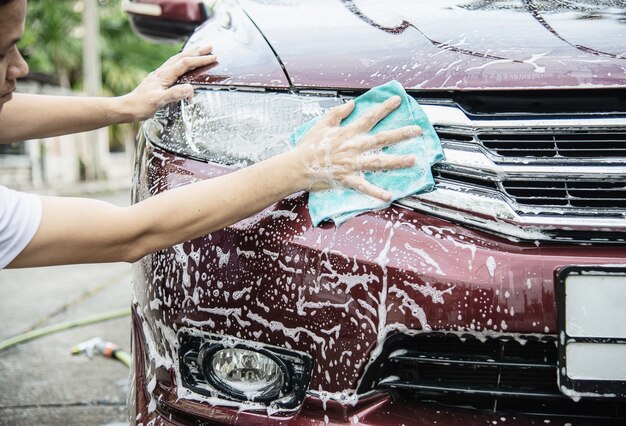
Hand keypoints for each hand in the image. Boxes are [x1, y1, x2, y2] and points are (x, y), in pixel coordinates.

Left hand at [119, 45, 216, 120]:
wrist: (126, 108)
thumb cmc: (141, 106)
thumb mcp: (159, 101)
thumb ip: (174, 94)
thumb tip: (191, 88)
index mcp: (164, 75)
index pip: (185, 63)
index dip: (199, 59)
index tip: (213, 57)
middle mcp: (162, 73)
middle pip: (181, 57)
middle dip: (196, 51)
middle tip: (210, 47)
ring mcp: (159, 76)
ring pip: (177, 60)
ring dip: (189, 54)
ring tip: (199, 51)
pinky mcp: (158, 81)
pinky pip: (172, 67)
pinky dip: (181, 63)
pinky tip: (182, 66)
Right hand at [294, 96, 419, 200]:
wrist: (298, 166)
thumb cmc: (309, 146)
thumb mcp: (322, 124)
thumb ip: (338, 113)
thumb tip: (351, 104)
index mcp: (348, 132)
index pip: (370, 117)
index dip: (384, 108)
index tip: (398, 100)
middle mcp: (353, 147)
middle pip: (381, 138)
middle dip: (400, 134)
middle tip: (417, 131)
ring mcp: (352, 163)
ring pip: (378, 161)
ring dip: (396, 161)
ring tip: (412, 160)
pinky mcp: (347, 178)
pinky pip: (364, 186)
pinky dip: (376, 192)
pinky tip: (389, 196)